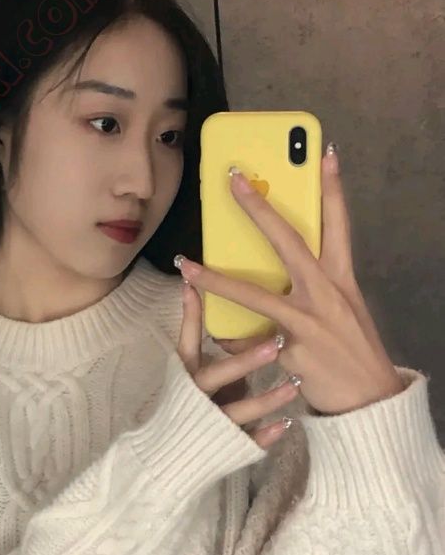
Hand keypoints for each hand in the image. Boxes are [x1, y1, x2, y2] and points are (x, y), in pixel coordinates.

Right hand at [177, 285, 297, 449]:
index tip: (195, 288)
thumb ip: (215, 349)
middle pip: (216, 376)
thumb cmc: (192, 403)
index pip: (187, 344)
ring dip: (266, 399)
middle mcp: (196, 397)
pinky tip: (286, 424)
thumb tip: (231, 307)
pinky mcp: (226, 446)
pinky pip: (247, 441)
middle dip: (244, 361)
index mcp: (186, 376)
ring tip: (295, 385)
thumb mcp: (197, 372)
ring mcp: (211, 422)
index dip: (191, 317)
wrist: (174, 456)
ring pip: (237, 410)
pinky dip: (265, 434)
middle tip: (276, 344)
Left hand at [178, 145, 403, 415]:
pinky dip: (235, 343)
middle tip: (234, 178)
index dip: (332, 188)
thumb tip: (275, 275)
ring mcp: (309, 322)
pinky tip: (220, 342)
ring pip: (254, 296)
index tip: (325, 152)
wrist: (369, 401)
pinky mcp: (293, 350)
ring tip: (187, 267)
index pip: (338, 224)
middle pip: (289, 241)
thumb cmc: (350, 352)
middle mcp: (327, 293)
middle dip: (258, 208)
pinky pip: (251, 343)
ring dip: (216, 281)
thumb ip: (311, 289)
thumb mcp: (339, 311)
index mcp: (341, 279)